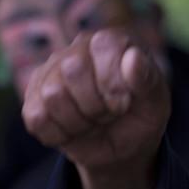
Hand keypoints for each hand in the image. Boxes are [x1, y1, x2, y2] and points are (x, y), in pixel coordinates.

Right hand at [22, 29, 170, 179]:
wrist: (121, 147)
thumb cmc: (140, 116)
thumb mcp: (156, 102)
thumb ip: (147, 78)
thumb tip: (134, 56)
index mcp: (110, 41)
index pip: (103, 47)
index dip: (115, 84)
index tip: (125, 103)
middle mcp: (76, 49)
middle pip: (73, 68)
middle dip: (97, 105)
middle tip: (109, 113)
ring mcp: (50, 73)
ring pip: (53, 94)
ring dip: (79, 122)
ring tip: (93, 121)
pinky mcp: (33, 99)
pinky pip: (37, 118)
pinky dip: (60, 134)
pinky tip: (74, 131)